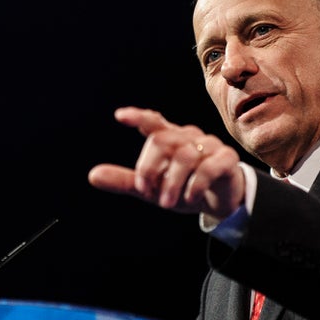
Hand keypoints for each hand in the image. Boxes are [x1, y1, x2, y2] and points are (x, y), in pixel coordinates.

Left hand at [87, 106, 245, 219]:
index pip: (152, 122)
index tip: (120, 116)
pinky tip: (190, 198)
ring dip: (172, 183)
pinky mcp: (226, 159)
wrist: (220, 201)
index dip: (138, 116)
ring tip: (166, 203)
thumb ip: (127, 181)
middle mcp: (189, 136)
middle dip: (150, 168)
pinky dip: (196, 185)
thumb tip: (92, 175)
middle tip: (146, 191)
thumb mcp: (153, 189)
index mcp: (169, 138)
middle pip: (163, 141)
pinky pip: (209, 167)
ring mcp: (210, 145)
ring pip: (185, 156)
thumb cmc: (183, 188)